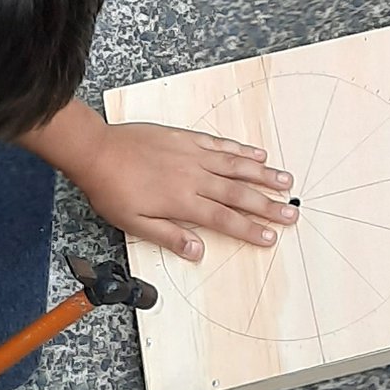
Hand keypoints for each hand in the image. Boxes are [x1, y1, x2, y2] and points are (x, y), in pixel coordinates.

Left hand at [68, 121, 299, 263]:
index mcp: (183, 202)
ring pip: (236, 166)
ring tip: (286, 181)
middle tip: (291, 212)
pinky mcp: (187, 139)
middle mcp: (194, 178)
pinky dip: (241, 149)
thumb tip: (197, 250)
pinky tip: (257, 153)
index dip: (250, 229)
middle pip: (239, 193)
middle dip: (268, 205)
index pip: (225, 219)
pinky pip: (220, 144)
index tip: (270, 235)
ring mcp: (193, 155)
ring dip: (264, 174)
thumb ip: (169, 236)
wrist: (98, 152)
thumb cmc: (112, 189)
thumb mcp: (135, 223)